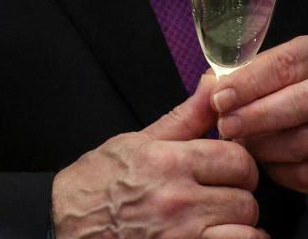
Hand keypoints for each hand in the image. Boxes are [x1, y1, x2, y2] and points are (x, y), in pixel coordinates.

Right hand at [51, 73, 266, 238]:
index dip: (240, 164)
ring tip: (223, 221)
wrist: (62, 223)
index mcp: (168, 163)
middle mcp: (177, 201)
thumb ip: (186, 117)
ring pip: (245, 231)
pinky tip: (219, 237)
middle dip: (238, 196)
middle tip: (222, 196)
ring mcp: (179, 236)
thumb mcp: (138, 141)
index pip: (238, 160)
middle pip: (245, 199)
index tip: (230, 170)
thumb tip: (213, 84)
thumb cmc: (97, 184)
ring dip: (240, 227)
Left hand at [211, 35, 307, 192]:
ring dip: (265, 146)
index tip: (219, 98)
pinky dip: (278, 170)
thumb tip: (208, 92)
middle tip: (225, 126)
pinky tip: (261, 160)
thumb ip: (229, 78)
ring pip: (305, 142)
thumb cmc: (271, 84)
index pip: (284, 65)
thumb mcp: (254, 68)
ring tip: (239, 143)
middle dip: (258, 117)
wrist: (307, 108)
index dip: (249, 83)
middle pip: (303, 103)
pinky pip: (307, 173)